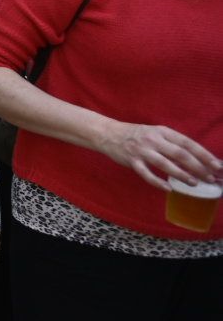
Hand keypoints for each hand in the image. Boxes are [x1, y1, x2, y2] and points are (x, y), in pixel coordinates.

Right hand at [95, 121, 221, 191]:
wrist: (108, 134)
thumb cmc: (136, 135)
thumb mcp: (155, 133)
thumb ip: (172, 144)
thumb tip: (196, 159)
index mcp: (162, 131)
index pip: (187, 143)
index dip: (203, 154)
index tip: (217, 165)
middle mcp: (153, 140)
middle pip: (179, 154)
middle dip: (197, 167)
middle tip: (210, 178)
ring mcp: (142, 151)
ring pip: (165, 164)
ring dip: (181, 174)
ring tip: (194, 183)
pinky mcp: (131, 161)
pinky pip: (146, 174)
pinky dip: (158, 182)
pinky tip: (168, 188)